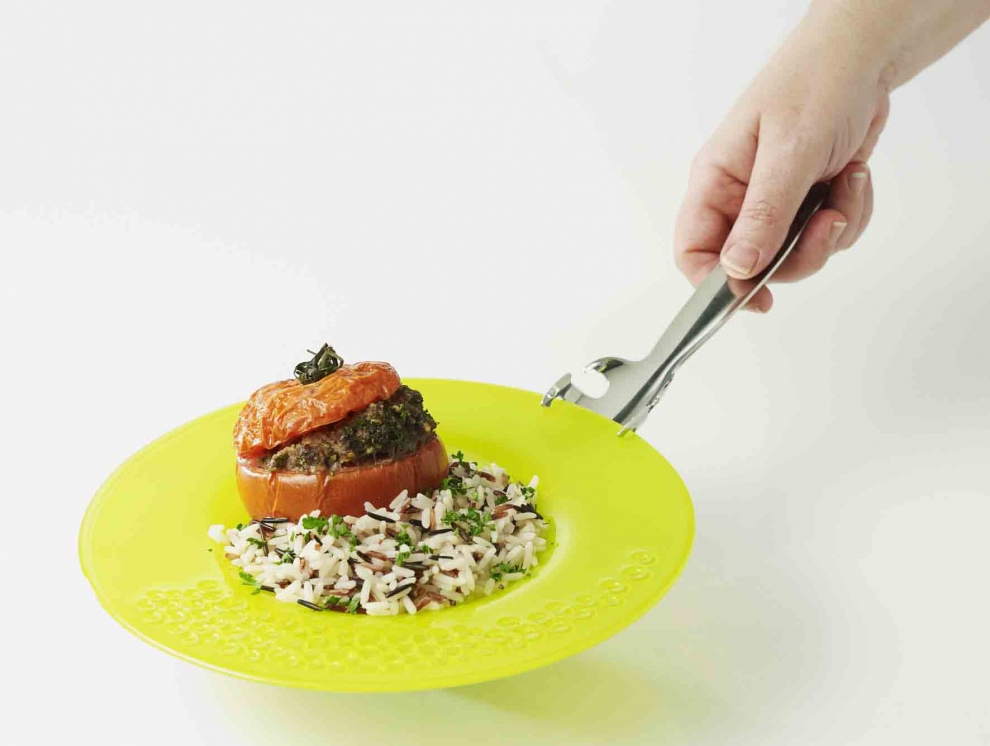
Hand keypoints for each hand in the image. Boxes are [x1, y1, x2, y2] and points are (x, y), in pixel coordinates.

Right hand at [674, 16, 889, 312]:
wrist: (864, 58)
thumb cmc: (814, 85)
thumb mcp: (788, 152)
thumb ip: (763, 215)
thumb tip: (736, 269)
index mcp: (715, 183)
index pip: (693, 250)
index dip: (715, 283)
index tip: (754, 298)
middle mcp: (739, 199)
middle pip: (752, 265)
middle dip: (798, 253)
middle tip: (826, 222)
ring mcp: (776, 203)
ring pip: (796, 256)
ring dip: (832, 230)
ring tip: (844, 182)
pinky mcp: (809, 202)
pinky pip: (828, 237)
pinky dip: (850, 213)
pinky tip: (852, 176)